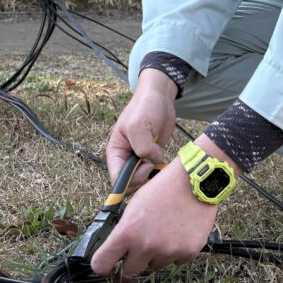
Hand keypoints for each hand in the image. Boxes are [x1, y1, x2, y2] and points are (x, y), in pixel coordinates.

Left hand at [90, 154, 217, 277]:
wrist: (195, 180)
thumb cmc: (163, 188)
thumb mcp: (135, 205)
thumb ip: (124, 230)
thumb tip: (118, 249)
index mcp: (128, 232)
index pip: (102, 264)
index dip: (102, 266)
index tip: (107, 265)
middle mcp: (146, 246)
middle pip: (129, 272)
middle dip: (131, 262)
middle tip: (139, 249)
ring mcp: (168, 251)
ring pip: (155, 264)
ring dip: (157, 253)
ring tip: (167, 229)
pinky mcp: (188, 252)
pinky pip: (176, 260)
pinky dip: (177, 250)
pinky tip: (181, 231)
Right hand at [106, 68, 178, 185]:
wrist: (160, 98)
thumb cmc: (145, 108)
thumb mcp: (139, 126)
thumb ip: (142, 147)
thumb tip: (152, 162)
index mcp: (116, 152)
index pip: (117, 179)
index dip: (131, 181)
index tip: (146, 167)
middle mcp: (126, 159)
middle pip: (131, 184)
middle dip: (144, 179)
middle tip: (154, 163)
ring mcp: (139, 159)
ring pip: (144, 180)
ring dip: (154, 176)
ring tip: (160, 159)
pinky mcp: (152, 157)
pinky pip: (155, 173)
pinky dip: (161, 171)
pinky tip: (166, 160)